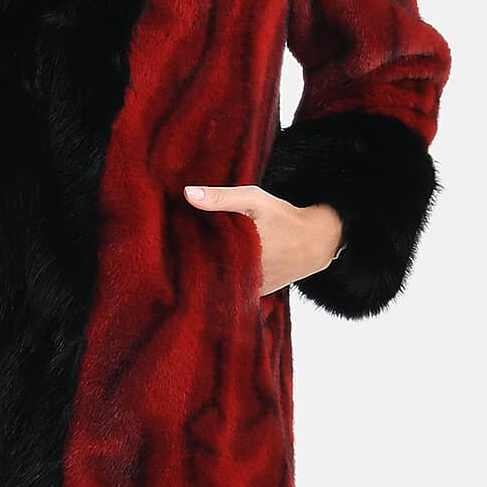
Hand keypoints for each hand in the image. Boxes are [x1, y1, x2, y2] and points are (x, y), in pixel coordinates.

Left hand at [183, 183, 343, 295]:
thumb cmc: (283, 217)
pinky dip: (223, 278)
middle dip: (190, 262)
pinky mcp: (257, 293)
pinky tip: (212, 266)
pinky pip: (233, 288)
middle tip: (174, 250)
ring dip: (206, 272)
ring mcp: (251, 288)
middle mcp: (244, 276)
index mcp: (239, 254)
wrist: (316, 241)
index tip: (169, 240)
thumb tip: (187, 194)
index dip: (181, 250)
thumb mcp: (254, 200)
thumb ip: (221, 197)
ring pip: (219, 282)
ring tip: (186, 259)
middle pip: (206, 271)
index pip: (197, 257)